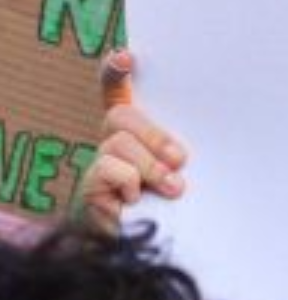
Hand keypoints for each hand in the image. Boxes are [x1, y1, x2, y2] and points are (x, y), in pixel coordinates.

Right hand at [80, 50, 188, 229]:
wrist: (155, 243)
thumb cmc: (180, 200)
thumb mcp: (185, 167)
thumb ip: (182, 149)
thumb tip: (182, 154)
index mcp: (139, 129)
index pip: (118, 91)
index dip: (115, 71)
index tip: (125, 56)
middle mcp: (113, 141)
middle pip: (119, 115)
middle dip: (154, 136)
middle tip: (180, 160)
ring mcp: (99, 162)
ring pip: (118, 142)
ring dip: (150, 166)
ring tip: (174, 188)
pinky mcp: (90, 187)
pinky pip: (107, 169)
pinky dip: (130, 184)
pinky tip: (137, 200)